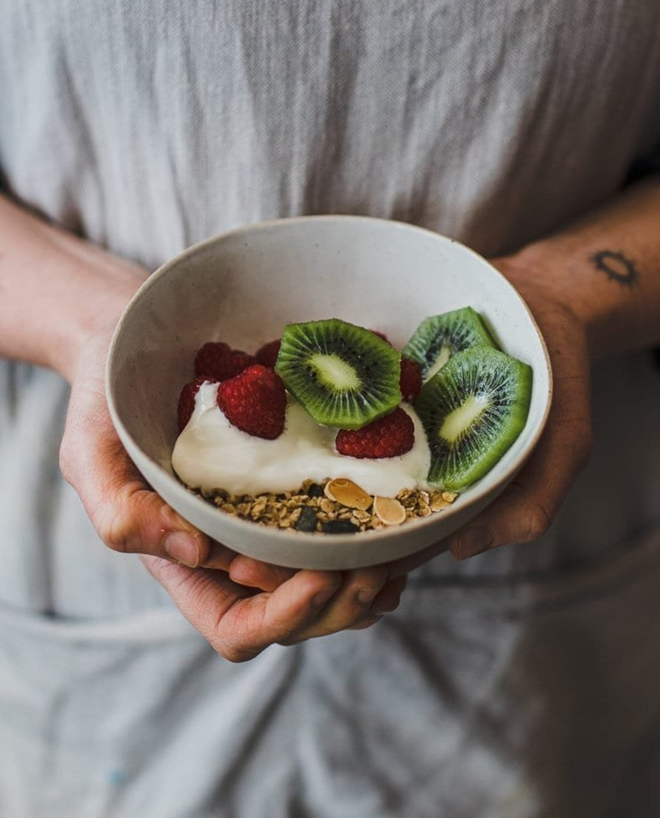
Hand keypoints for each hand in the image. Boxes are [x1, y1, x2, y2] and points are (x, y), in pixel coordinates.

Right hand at [60, 308, 404, 661]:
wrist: (141, 343)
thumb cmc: (108, 398)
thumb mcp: (89, 452)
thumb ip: (121, 511)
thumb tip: (193, 551)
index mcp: (187, 564)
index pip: (239, 629)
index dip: (284, 617)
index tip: (320, 576)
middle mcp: (234, 556)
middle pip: (297, 620)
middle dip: (341, 606)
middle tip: (379, 566)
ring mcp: (270, 525)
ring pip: (330, 589)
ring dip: (370, 582)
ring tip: (402, 553)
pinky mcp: (297, 487)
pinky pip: (344, 535)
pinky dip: (377, 540)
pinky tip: (400, 520)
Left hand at [215, 254, 593, 614]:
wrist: (528, 300)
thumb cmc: (553, 375)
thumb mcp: (561, 444)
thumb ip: (526, 504)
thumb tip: (459, 550)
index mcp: (439, 505)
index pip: (386, 555)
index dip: (345, 575)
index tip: (300, 583)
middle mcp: (397, 475)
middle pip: (337, 525)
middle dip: (292, 551)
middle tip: (242, 560)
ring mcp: (371, 433)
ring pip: (314, 476)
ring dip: (272, 498)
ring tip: (228, 513)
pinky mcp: (354, 388)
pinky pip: (313, 411)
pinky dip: (280, 421)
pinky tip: (241, 427)